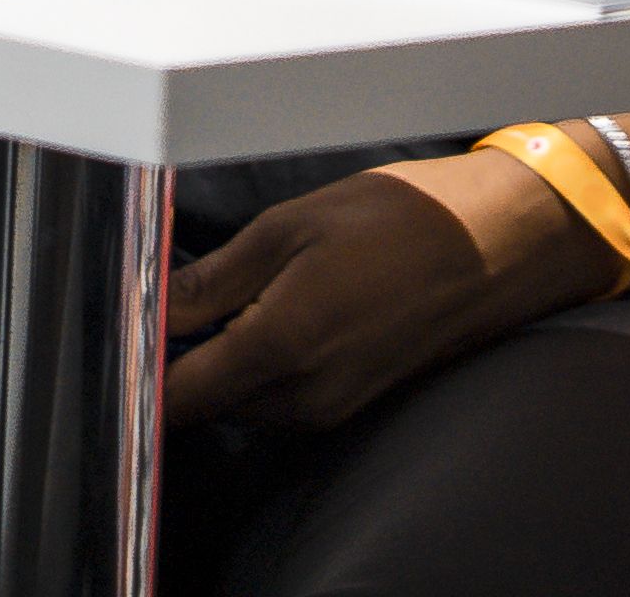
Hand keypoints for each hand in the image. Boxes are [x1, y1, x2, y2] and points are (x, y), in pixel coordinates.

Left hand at [161, 151, 589, 431]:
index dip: (143, 367)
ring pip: (241, 398)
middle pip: (205, 400)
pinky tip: (279, 304)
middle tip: (182, 287)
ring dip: (225, 356)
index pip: (178, 397)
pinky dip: (262, 359)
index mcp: (281, 348)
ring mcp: (331, 407)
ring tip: (241, 287)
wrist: (498, 247)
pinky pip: (280, 395)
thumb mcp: (292, 227)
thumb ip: (215, 280)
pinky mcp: (351, 402)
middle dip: (183, 354)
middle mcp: (304, 396)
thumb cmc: (404, 222)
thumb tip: (156, 310)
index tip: (131, 326)